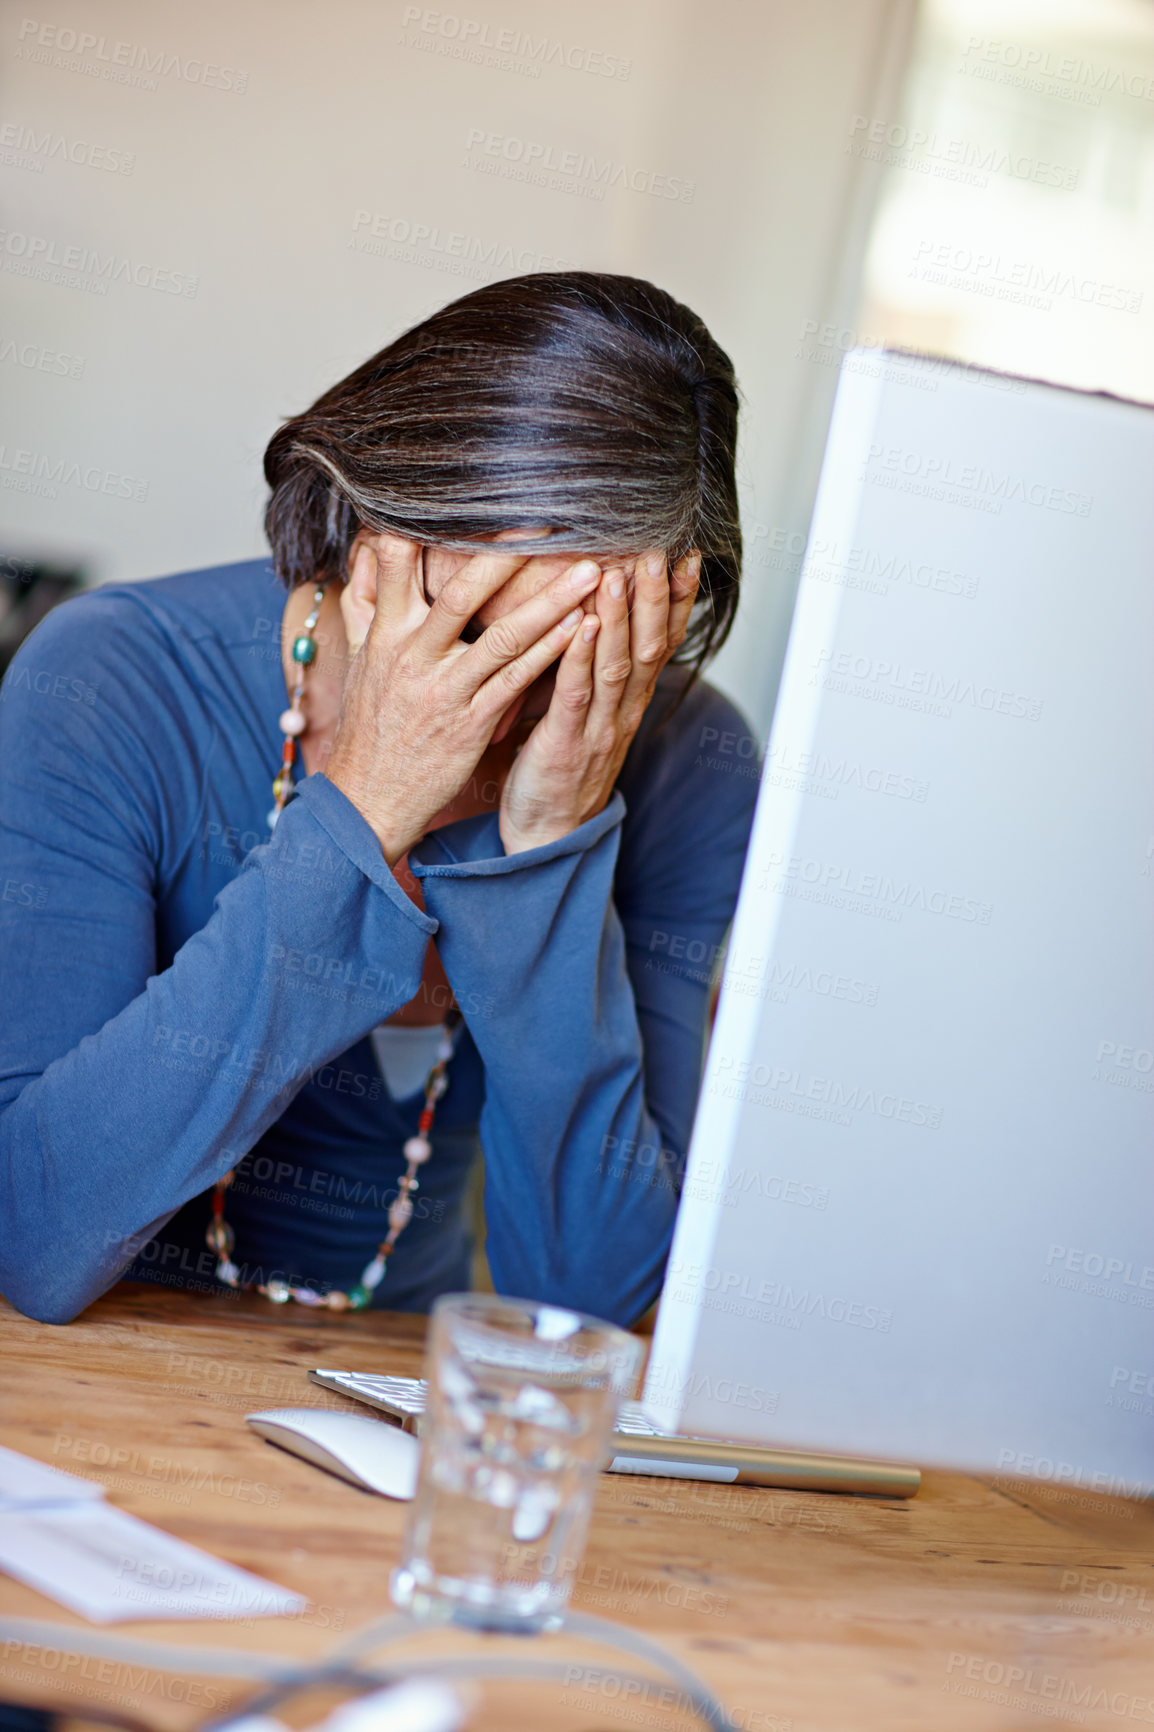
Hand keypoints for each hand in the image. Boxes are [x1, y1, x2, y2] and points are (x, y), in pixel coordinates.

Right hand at [325, 533, 603, 863]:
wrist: (369, 798)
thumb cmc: (370, 726)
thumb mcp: (357, 660)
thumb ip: (363, 602)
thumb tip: (364, 551)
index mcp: (385, 633)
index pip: (397, 563)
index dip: (427, 525)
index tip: (470, 492)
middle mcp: (413, 656)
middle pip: (461, 593)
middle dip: (507, 556)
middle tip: (550, 523)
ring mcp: (446, 690)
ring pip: (503, 637)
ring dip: (551, 602)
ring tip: (592, 572)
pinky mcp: (472, 723)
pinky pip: (518, 681)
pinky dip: (551, 652)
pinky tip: (583, 629)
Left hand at [498, 548, 701, 853]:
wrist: (547, 831)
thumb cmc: (562, 763)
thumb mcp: (589, 709)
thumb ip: (597, 664)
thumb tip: (595, 609)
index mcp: (632, 698)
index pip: (664, 638)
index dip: (677, 597)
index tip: (686, 552)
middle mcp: (625, 709)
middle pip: (649, 644)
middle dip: (654, 595)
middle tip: (657, 547)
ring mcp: (599, 728)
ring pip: (617, 665)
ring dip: (619, 617)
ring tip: (618, 572)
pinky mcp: (566, 744)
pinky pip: (576, 695)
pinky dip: (578, 658)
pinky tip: (579, 624)